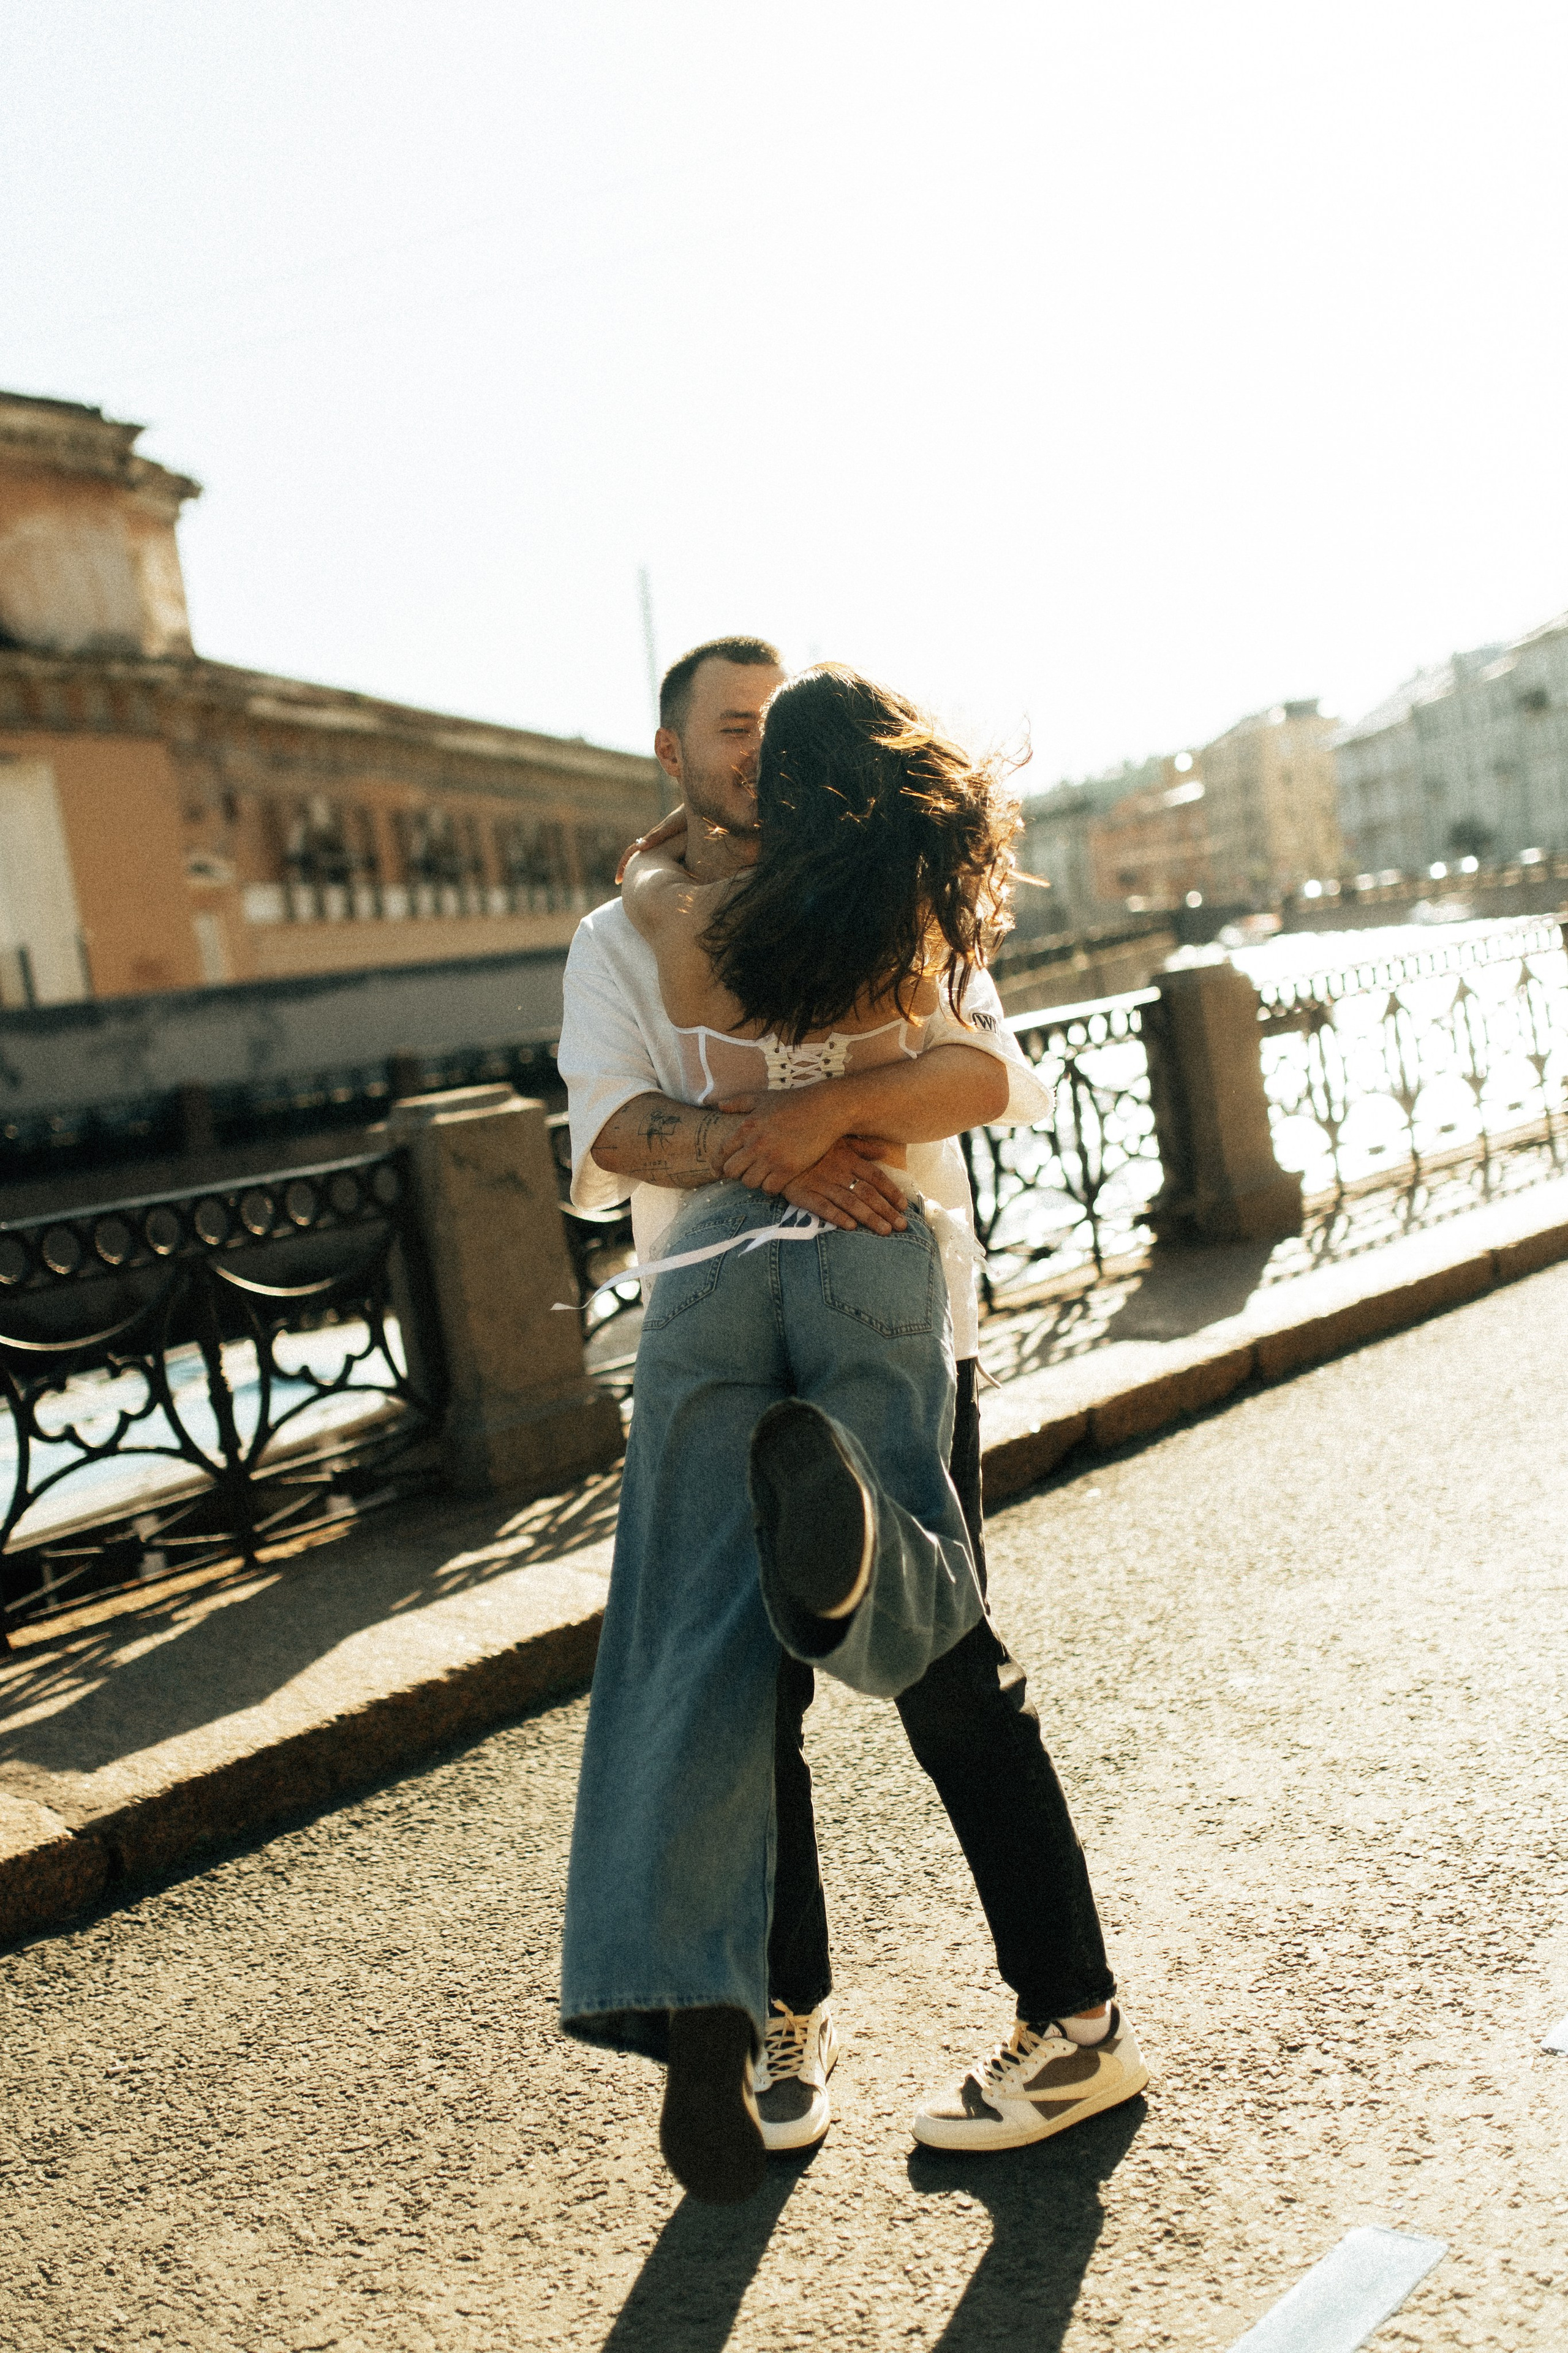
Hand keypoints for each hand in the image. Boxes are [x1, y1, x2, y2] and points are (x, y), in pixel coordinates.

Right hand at [615, 805, 686, 883]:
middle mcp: (657, 842)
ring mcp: (667, 845)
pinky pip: (666, 861)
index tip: (617, 881)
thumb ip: (657, 835)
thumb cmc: (687, 817)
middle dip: (631, 873)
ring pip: (651, 860)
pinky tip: (667, 881)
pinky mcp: (678, 847)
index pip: (631, 852)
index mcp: (652, 839)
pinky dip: (660, 871)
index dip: (622, 866)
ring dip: (645, 872)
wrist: (702, 810)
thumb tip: (639, 847)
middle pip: (638, 859)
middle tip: (628, 890)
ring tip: (644, 889)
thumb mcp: (672, 825)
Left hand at [717, 1088, 858, 1189]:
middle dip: (736, 1174)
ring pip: (749, 1183)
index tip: (719, 1171)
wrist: (825, 1109)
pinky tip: (776, 1181)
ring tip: (762, 1175)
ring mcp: (772, 1158)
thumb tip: (720, 1106)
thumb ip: (739, 1102)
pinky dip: (770, 1187)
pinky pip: (769, 1188)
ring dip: (754, 1181)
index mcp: (747, 1127)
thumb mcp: (763, 1097)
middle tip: (745, 1172)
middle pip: (732, 1172)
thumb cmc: (795, 1101)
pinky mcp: (788, 1168)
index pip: (722, 1153)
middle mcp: (755, 1144)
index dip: (718, 1165)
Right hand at [782, 1140, 907, 1232]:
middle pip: (867, 1193)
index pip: (875, 1177)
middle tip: (902, 1226)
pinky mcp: (804, 1194)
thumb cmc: (813, 1145)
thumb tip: (883, 1151)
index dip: (891, 1192)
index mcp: (849, 1159)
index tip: (904, 1206)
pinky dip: (837, 1216)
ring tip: (884, 1231)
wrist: (778, 1147)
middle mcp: (838, 1172)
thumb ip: (862, 1147)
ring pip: (850, 1202)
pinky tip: (850, 1227)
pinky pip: (822, 1207)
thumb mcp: (839, 1140)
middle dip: (886, 1210)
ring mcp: (821, 1184)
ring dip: (869, 1217)